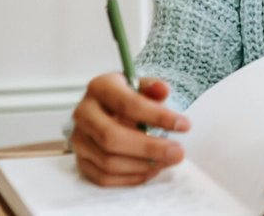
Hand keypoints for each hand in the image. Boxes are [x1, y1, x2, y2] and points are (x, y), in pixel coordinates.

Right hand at [71, 73, 190, 185]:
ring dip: (143, 166)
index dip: (158, 117)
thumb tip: (163, 90)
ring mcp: (78, 139)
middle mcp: (83, 113)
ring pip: (108, 162)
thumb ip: (153, 87)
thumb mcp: (140, 85)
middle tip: (178, 152)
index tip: (185, 125)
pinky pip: (104, 178)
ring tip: (167, 161)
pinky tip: (151, 169)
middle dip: (150, 148)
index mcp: (99, 87)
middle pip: (112, 138)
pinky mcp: (80, 161)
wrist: (107, 109)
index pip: (128, 104)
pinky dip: (131, 177)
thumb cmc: (128, 97)